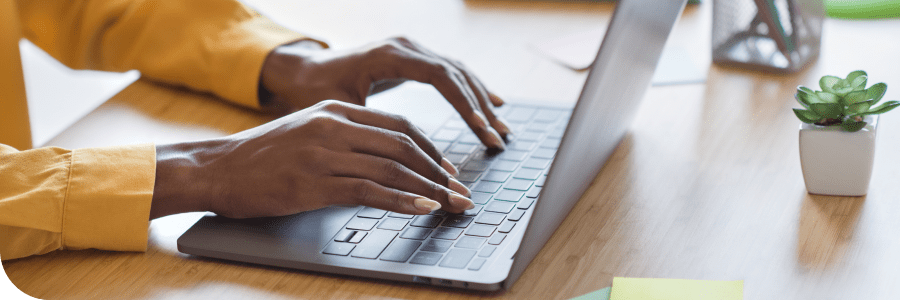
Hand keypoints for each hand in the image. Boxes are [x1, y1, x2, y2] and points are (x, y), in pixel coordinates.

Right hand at [151, 100, 474, 218]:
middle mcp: (334, 127)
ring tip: (451, 205)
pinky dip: (402, 200)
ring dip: (430, 189)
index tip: (448, 170)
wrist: (216, 169)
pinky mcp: (315, 183)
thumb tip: (388, 161)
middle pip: (404, 146)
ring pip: (393, 169)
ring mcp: (325, 154)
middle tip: (460, 191)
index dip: (431, 149)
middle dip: (440, 171)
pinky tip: (422, 208)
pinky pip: (370, 191)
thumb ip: (346, 138)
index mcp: (336, 111)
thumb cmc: (261, 156)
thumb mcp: (307, 132)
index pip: (399, 126)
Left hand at [259, 37, 511, 148]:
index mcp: (389, 55)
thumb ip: (368, 121)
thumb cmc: (315, 90)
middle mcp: (405, 47)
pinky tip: (491, 106)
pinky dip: (472, 91)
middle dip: (479, 108)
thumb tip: (396, 151)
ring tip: (501, 129)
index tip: (478, 126)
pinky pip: (451, 73)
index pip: (439, 75)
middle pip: (456, 73)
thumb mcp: (338, 106)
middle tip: (497, 137)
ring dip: (481, 101)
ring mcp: (412, 51)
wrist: (302, 70)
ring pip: (458, 72)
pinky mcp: (414, 60)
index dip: (462, 101)